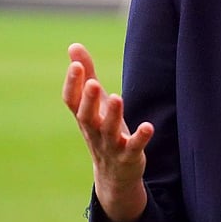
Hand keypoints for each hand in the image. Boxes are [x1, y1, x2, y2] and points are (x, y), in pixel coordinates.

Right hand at [62, 43, 152, 221]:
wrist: (114, 175)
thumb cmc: (103, 130)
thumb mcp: (94, 103)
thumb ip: (86, 76)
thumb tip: (73, 46)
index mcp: (84, 118)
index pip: (71, 101)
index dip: (72, 84)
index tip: (76, 65)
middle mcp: (93, 131)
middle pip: (86, 117)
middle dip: (88, 100)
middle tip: (92, 82)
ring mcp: (110, 145)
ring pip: (108, 131)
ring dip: (113, 115)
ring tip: (118, 97)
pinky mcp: (129, 156)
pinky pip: (133, 147)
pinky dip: (140, 138)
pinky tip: (148, 126)